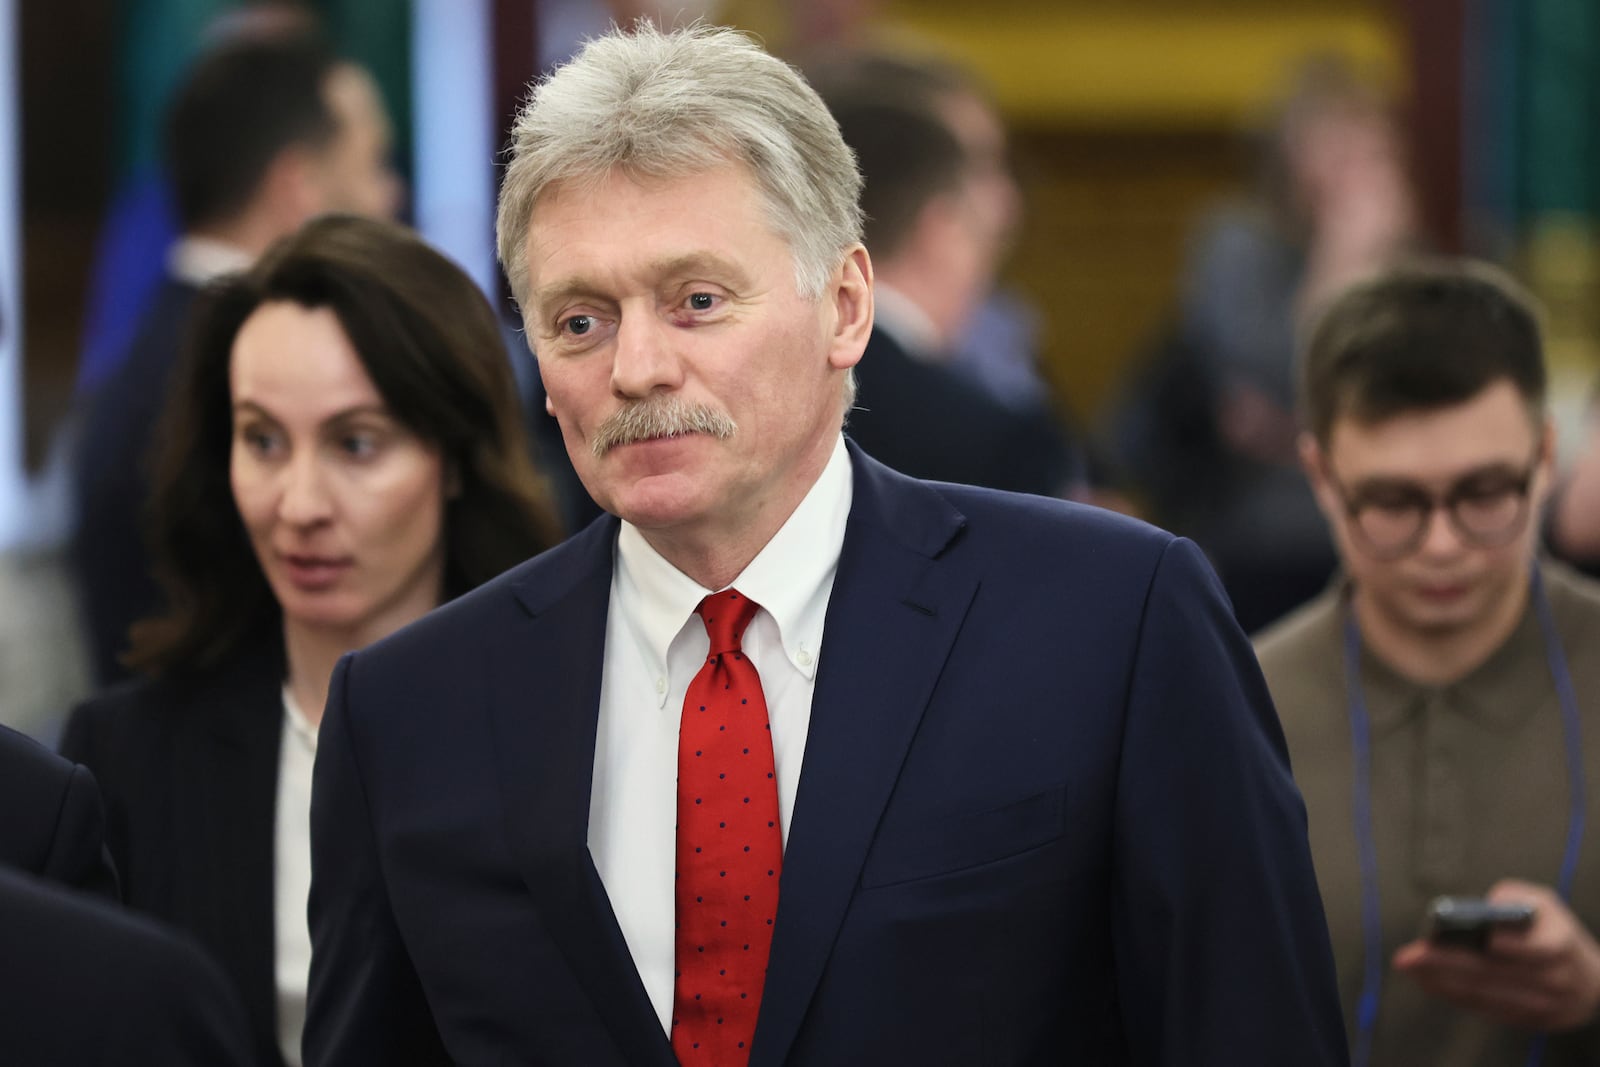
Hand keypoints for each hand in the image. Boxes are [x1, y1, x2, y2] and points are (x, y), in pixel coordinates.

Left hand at [1392, 880, 1599, 1031]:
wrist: (1589, 979)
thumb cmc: (1552, 931)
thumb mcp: (1543, 904)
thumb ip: (1514, 897)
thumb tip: (1486, 905)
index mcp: (1562, 944)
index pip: (1538, 948)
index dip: (1511, 945)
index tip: (1481, 939)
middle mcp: (1556, 979)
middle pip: (1498, 973)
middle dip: (1450, 963)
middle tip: (1412, 955)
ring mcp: (1544, 1005)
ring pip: (1488, 995)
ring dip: (1444, 982)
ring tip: (1411, 967)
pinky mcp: (1529, 1021)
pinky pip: (1487, 1010)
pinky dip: (1455, 995)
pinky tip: (1429, 981)